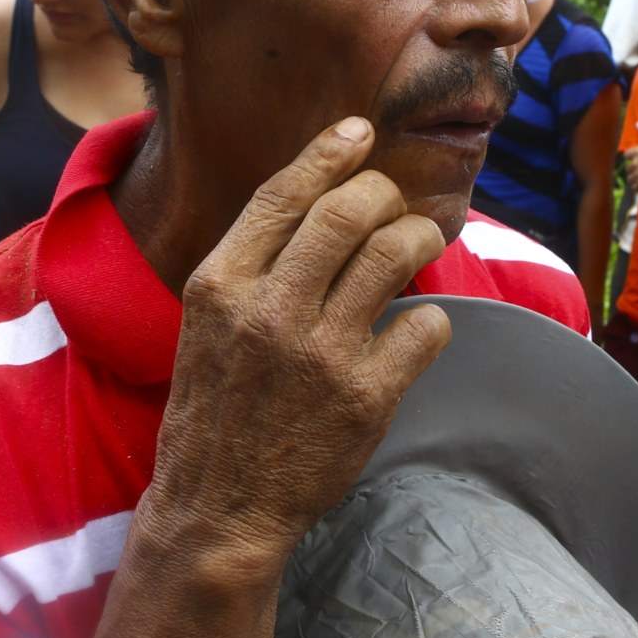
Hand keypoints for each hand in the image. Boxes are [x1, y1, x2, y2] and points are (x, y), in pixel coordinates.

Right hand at [147, 116, 451, 564]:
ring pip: (394, 253)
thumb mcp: (206, 325)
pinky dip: (431, 321)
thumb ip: (251, 269)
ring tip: (419, 244)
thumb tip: (319, 209)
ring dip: (418, 237)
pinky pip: (426, 326)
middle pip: (348, 211)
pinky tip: (415, 330)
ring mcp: (319, 352)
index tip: (359, 131)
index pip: (282, 194)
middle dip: (382, 194)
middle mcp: (268, 309)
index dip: (327, 153)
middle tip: (393, 206)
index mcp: (219, 285)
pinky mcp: (365, 397)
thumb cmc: (214, 410)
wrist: (219, 506)